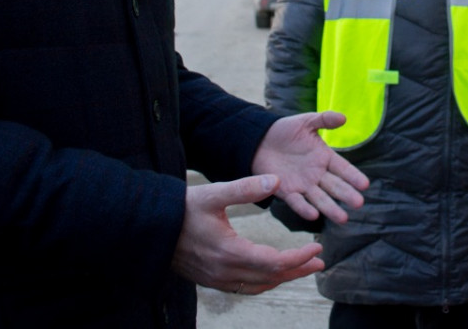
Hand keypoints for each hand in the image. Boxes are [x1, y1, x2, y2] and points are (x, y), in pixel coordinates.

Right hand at [171, 176, 324, 293]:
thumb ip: (246, 188)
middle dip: (298, 270)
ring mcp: (217, 279)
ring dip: (283, 277)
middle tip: (319, 262)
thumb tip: (276, 181)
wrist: (148, 227)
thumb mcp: (214, 193)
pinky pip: (244, 288)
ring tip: (302, 268)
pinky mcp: (210, 279)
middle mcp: (225, 272)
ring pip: (258, 285)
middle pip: (271, 278)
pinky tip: (271, 273)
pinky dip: (264, 282)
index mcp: (230, 252)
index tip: (317, 248)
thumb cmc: (181, 209)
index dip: (299, 257)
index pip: (275, 263)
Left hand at [251, 111, 369, 223]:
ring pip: (320, 198)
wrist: (259, 140)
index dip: (353, 176)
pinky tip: (313, 215)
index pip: (343, 168)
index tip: (365, 184)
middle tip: (359, 203)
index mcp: (324, 157)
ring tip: (343, 219)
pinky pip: (297, 201)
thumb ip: (324, 120)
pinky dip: (304, 208)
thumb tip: (344, 117)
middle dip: (347, 194)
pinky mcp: (286, 191)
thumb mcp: (306, 122)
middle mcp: (317, 174)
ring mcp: (303, 184)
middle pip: (335, 186)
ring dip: (330, 208)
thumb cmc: (285, 130)